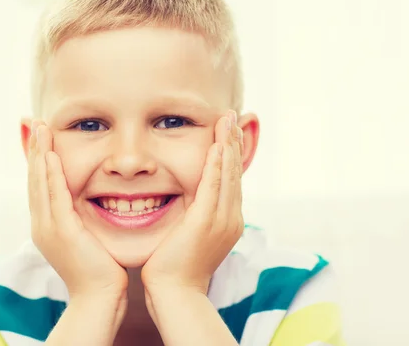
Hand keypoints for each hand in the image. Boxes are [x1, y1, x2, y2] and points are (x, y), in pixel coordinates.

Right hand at [28, 121, 128, 302]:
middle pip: (34, 178)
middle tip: (32, 122)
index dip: (37, 159)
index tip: (39, 135)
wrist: (98, 298)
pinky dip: (51, 173)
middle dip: (33, 149)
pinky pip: (54, 195)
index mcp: (46, 225)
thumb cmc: (99, 271)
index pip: (40, 184)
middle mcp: (41, 223)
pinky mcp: (61, 230)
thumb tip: (87, 202)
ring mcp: (48, 227)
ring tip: (39, 127)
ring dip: (39, 153)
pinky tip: (51, 154)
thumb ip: (81, 219)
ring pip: (40, 182)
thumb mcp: (85, 239)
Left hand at [141, 110, 243, 295]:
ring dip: (227, 144)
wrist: (174, 292)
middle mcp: (231, 218)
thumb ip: (193, 216)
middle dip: (233, 142)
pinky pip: (213, 185)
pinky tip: (217, 144)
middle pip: (234, 172)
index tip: (228, 132)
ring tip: (227, 120)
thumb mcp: (189, 236)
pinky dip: (216, 163)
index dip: (231, 154)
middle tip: (233, 116)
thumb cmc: (175, 267)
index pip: (230, 180)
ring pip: (227, 174)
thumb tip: (187, 204)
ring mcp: (222, 220)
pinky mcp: (207, 221)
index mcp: (227, 221)